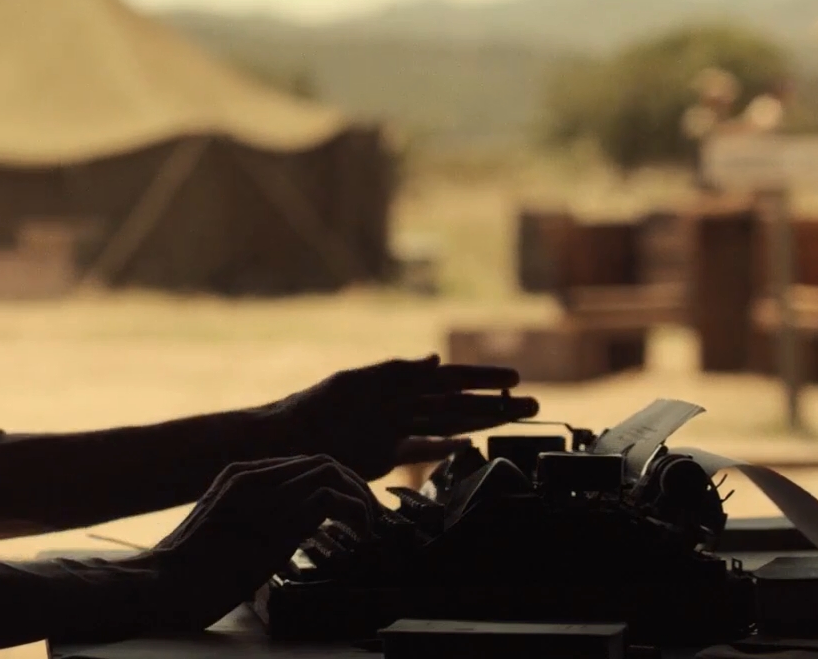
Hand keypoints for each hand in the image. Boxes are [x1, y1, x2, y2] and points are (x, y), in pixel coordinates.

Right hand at [143, 456, 377, 632]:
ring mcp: (264, 491)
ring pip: (330, 469)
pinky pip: (331, 495)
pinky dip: (355, 511)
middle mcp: (252, 475)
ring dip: (359, 496)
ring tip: (369, 526)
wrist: (165, 584)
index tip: (351, 512)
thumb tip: (291, 534)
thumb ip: (255, 526)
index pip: (301, 466)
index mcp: (239, 477)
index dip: (333, 484)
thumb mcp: (228, 540)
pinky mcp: (276, 514)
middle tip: (371, 517)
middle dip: (354, 485)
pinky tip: (359, 534)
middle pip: (320, 461)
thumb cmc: (190, 575)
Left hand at [259, 355, 539, 479]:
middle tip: (532, 404)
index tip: (514, 378)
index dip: (482, 380)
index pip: (450, 379)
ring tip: (512, 420)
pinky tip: (464, 445)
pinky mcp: (383, 455)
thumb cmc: (316, 408)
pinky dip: (443, 449)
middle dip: (494, 404)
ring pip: (447, 426)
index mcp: (398, 382)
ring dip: (479, 424)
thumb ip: (397, 374)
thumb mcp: (356, 384)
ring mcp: (395, 430)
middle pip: (457, 404)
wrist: (285, 442)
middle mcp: (401, 405)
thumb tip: (437, 361)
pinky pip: (421, 450)